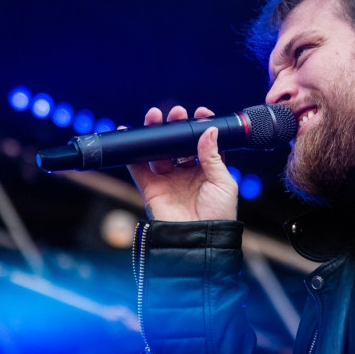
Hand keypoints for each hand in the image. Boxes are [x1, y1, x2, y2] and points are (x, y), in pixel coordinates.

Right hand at [126, 105, 238, 221]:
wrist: (199, 240)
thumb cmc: (219, 215)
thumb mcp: (224, 182)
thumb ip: (213, 156)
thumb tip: (209, 130)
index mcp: (209, 171)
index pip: (203, 143)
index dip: (200, 127)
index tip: (200, 113)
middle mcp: (188, 173)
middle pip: (179, 144)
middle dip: (176, 126)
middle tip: (176, 113)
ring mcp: (169, 180)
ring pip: (159, 151)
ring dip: (156, 133)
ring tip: (154, 117)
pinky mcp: (152, 189)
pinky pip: (139, 167)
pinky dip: (132, 152)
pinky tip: (130, 134)